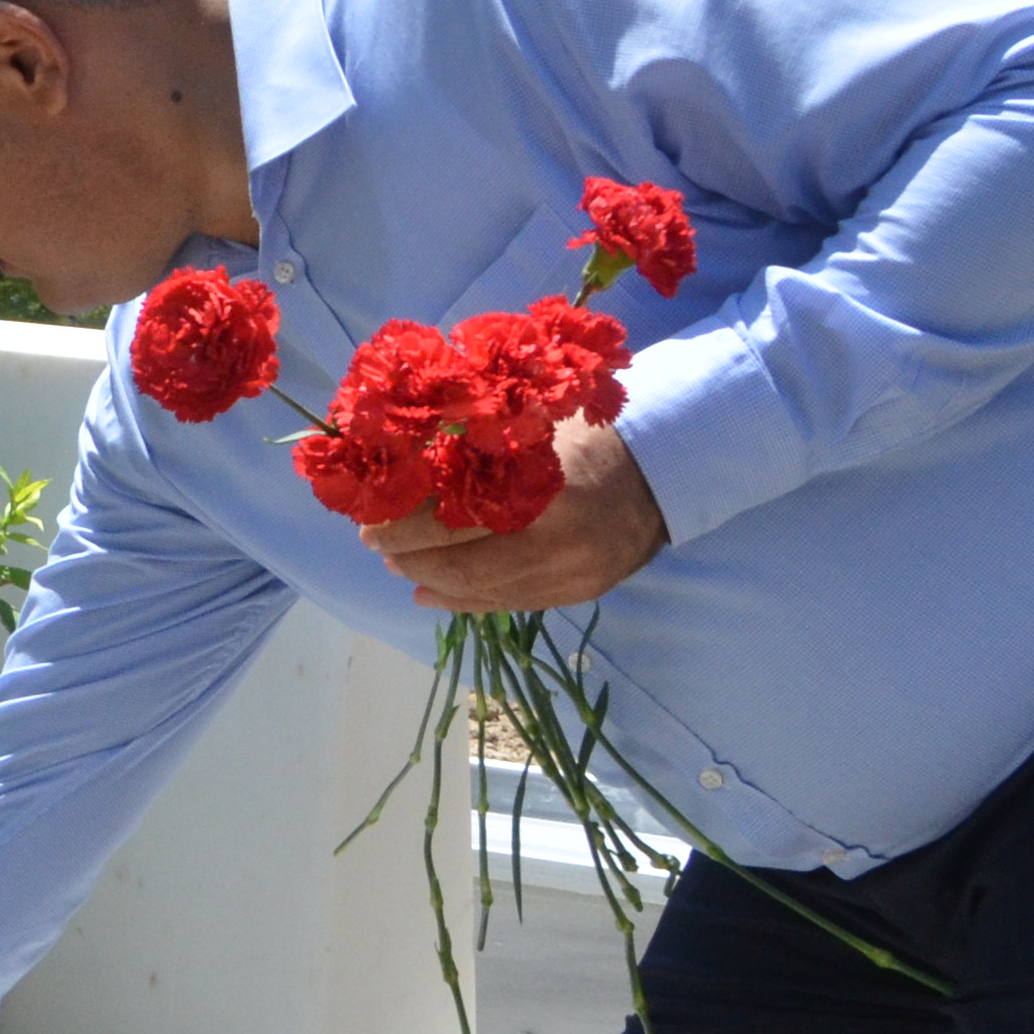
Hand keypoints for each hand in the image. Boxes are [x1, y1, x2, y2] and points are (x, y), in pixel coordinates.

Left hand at [369, 415, 669, 614]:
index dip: (405, 522)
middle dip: (409, 553)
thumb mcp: (530, 428)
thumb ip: (473, 448)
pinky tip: (430, 591)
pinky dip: (464, 600)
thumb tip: (401, 464)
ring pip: (484, 591)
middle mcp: (562, 544)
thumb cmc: (585, 438)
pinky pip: (510, 605)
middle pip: (465, 563)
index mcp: (547, 493)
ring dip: (431, 578)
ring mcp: (573, 577)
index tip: (369, 515)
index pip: (456, 518)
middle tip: (373, 541)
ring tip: (397, 563)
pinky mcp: (579, 594)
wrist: (664, 471)